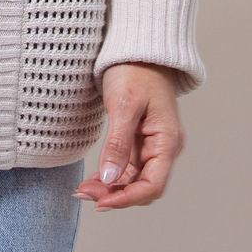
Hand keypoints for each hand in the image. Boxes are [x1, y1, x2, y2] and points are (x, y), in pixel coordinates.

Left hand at [73, 62, 184, 211]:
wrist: (138, 48)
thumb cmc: (135, 70)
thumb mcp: (125, 105)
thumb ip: (118, 143)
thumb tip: (110, 178)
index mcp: (167, 141)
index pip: (153, 185)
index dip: (127, 199)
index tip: (101, 202)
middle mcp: (163, 147)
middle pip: (143, 186)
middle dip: (115, 194)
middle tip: (84, 193)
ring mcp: (152, 145)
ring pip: (134, 179)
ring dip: (111, 187)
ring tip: (84, 189)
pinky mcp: (139, 140)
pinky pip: (128, 167)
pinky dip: (112, 174)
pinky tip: (94, 178)